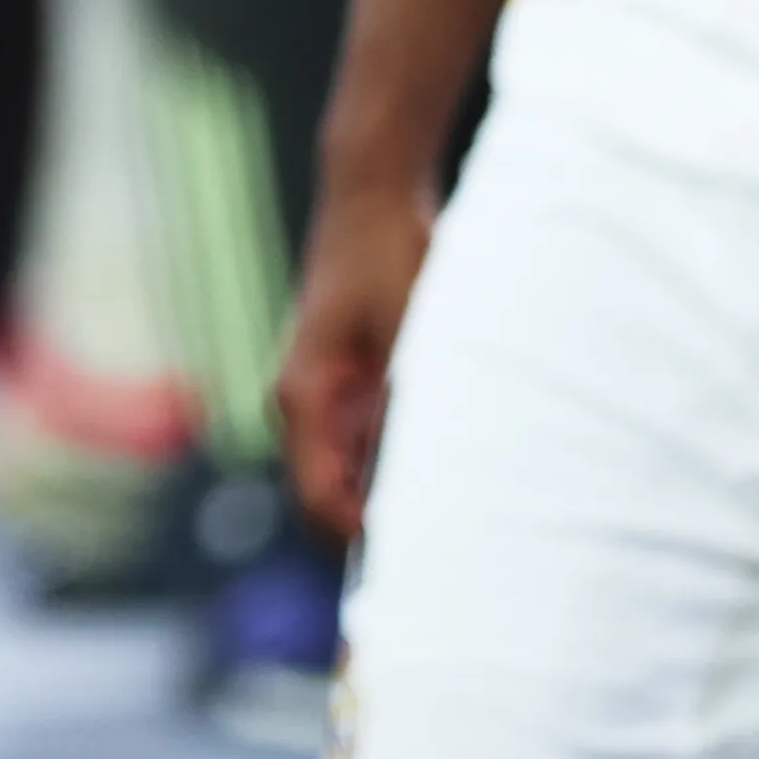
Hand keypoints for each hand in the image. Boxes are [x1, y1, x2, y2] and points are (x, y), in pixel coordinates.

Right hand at [275, 173, 437, 541]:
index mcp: (304, 400)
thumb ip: (406, 415)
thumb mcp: (410, 341)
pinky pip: (364, 444)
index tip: (428, 563)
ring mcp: (321, 394)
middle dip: (377, 528)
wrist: (372, 195)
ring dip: (390, 493)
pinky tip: (447, 460)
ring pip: (348, 475)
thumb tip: (425, 491)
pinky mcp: (344, 381)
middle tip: (450, 550)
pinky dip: (397, 461)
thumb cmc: (390, 259)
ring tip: (457, 509)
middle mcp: (301, 405)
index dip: (366, 543)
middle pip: (328, 499)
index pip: (320, 504)